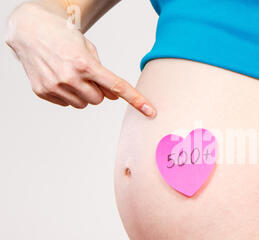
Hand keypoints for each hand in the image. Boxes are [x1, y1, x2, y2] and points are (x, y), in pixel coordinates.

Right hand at [5, 3, 155, 116]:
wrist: (30, 30)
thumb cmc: (64, 38)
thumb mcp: (89, 51)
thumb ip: (104, 76)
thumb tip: (113, 98)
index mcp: (85, 64)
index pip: (117, 87)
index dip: (136, 100)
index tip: (151, 112)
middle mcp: (69, 77)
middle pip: (99, 100)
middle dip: (97, 90)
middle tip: (87, 75)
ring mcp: (54, 86)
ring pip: (84, 105)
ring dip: (83, 94)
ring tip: (72, 75)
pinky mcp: (43, 91)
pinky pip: (67, 104)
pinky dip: (67, 94)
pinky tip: (59, 77)